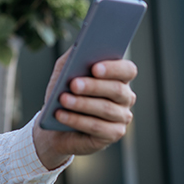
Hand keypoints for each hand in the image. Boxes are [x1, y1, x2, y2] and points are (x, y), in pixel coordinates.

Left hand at [33, 49, 137, 169]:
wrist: (56, 123)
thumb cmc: (64, 92)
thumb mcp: (64, 71)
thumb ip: (72, 57)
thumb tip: (78, 48)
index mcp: (119, 76)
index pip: (127, 69)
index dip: (113, 68)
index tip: (95, 68)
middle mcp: (125, 96)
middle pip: (116, 89)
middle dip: (93, 86)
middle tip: (73, 84)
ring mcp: (122, 117)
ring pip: (106, 109)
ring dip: (82, 104)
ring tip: (63, 99)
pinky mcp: (113, 134)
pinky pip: (97, 127)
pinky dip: (76, 120)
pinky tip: (61, 115)